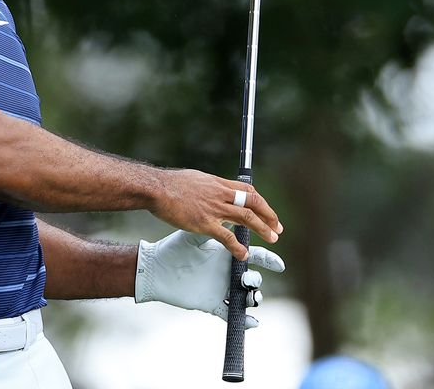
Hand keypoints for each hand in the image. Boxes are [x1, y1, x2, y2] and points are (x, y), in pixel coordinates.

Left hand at [134, 230, 284, 327]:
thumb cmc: (173, 250)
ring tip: (250, 297)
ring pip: (245, 297)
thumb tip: (230, 216)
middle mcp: (226, 273)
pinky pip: (230, 314)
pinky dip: (244, 320)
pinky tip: (253, 322)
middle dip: (256, 279)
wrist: (155, 268)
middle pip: (252, 277)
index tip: (279, 263)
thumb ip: (212, 229)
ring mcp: (220, 289)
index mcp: (225, 255)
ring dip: (252, 298)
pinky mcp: (211, 303)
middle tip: (249, 279)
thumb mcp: (194, 238)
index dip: (268, 259)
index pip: (254, 256)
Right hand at [148, 169, 283, 258]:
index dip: (260, 201)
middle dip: (268, 215)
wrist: (156, 189)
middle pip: (253, 203)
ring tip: (272, 238)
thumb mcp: (195, 179)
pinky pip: (227, 237)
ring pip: (247, 218)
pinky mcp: (205, 223)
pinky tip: (244, 254)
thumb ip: (207, 186)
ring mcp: (214, 209)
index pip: (247, 190)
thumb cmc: (170, 184)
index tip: (265, 210)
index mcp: (217, 183)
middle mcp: (220, 194)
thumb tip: (212, 190)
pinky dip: (238, 247)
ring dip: (262, 229)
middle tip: (277, 227)